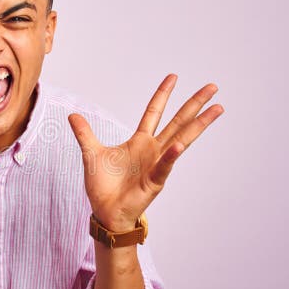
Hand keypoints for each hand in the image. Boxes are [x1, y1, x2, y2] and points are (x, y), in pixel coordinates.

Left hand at [68, 74, 223, 231]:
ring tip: (216, 109)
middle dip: (194, 104)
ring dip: (198, 124)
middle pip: (177, 121)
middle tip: (212, 87)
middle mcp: (152, 150)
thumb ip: (84, 133)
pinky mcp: (155, 181)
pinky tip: (178, 145)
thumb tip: (72, 115)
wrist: (105, 211)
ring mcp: (156, 164)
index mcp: (139, 142)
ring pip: (181, 139)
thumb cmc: (104, 186)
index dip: (163, 94)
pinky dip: (171, 156)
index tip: (173, 77)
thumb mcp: (91, 153)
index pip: (154, 112)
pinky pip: (164, 166)